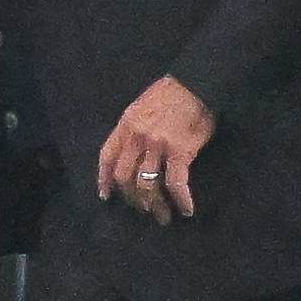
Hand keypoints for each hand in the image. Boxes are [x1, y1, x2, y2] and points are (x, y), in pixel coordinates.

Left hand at [95, 76, 213, 224]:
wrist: (196, 84)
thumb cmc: (170, 94)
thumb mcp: (140, 107)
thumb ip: (132, 130)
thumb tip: (131, 154)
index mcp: (125, 125)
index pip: (107, 157)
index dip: (104, 179)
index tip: (107, 196)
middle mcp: (137, 137)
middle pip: (125, 177)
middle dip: (132, 198)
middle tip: (143, 209)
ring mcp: (157, 145)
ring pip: (147, 184)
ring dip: (154, 205)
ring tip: (163, 216)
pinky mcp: (180, 151)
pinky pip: (175, 183)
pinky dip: (181, 200)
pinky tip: (185, 209)